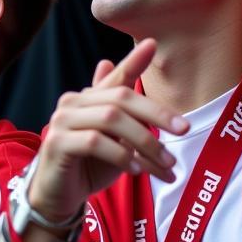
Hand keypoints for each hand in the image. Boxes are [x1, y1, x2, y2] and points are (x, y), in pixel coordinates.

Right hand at [28, 40, 187, 224]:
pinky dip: (121, 155)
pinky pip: (95, 142)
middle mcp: (71, 103)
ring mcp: (61, 121)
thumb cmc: (88, 165)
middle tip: (184, 130)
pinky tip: (137, 170)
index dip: (134, 61)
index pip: (115, 78)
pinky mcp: (57, 143)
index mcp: (85, 98)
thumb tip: (107, 63)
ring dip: (145, 141)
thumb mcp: (112, 139)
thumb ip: (119, 111)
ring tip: (165, 162)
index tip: (153, 44)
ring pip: (111, 120)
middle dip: (156, 114)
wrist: (57, 197)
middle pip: (120, 99)